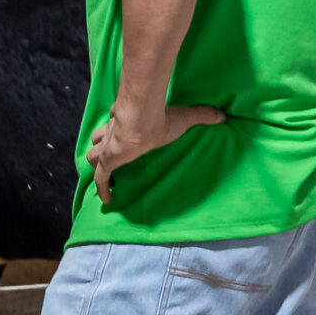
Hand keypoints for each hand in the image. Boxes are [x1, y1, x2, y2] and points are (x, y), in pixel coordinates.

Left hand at [87, 99, 225, 202]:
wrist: (142, 121)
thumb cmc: (160, 119)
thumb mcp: (185, 117)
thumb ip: (202, 115)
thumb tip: (222, 114)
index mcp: (127, 124)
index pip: (116, 125)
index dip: (116, 131)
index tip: (120, 137)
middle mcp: (112, 134)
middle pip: (98, 139)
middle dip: (101, 145)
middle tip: (107, 155)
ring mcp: (107, 148)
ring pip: (92, 155)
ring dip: (96, 163)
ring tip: (105, 173)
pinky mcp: (106, 162)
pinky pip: (100, 179)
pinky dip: (102, 189)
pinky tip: (107, 200)